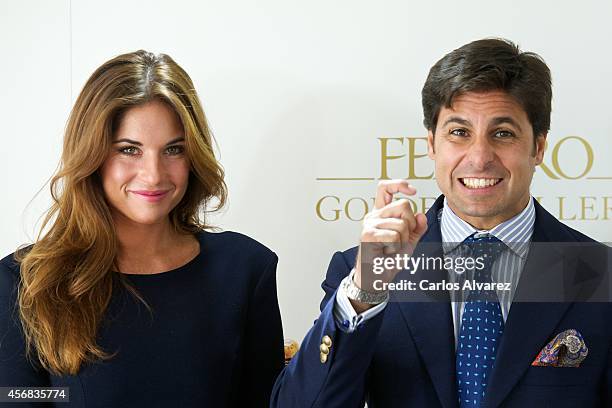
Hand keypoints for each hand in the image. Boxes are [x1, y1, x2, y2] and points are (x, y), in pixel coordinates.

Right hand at [351, 180, 427, 311]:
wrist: (376, 278)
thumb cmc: (388, 260)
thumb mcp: (408, 243)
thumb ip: (416, 229)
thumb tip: (421, 216)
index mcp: (381, 213)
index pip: (385, 189)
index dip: (399, 184)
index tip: (412, 191)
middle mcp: (373, 216)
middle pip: (404, 205)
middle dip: (411, 225)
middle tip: (401, 241)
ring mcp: (369, 224)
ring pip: (401, 224)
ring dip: (403, 241)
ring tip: (392, 249)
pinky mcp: (368, 235)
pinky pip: (394, 236)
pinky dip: (396, 248)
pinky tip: (387, 253)